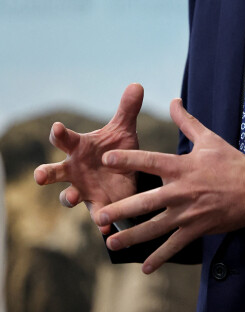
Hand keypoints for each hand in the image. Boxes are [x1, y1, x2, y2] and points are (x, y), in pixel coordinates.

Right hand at [34, 83, 142, 232]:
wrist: (127, 175)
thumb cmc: (117, 149)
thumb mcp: (124, 129)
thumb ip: (127, 110)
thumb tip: (137, 84)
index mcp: (80, 148)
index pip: (65, 139)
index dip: (59, 134)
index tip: (56, 127)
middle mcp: (75, 170)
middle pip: (54, 171)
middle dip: (45, 172)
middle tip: (40, 175)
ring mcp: (83, 189)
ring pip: (67, 196)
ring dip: (68, 197)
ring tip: (72, 198)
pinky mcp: (98, 205)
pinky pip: (96, 216)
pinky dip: (100, 222)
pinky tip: (106, 227)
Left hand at [94, 98, 244, 273]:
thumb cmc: (232, 162)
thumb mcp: (209, 139)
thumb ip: (187, 121)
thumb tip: (174, 101)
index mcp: (183, 167)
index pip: (151, 161)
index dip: (128, 159)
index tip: (107, 159)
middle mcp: (182, 191)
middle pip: (146, 201)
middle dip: (121, 209)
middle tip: (98, 215)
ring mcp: (188, 213)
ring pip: (155, 227)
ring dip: (132, 236)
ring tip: (111, 242)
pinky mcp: (197, 229)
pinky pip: (174, 245)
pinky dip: (160, 257)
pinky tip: (145, 267)